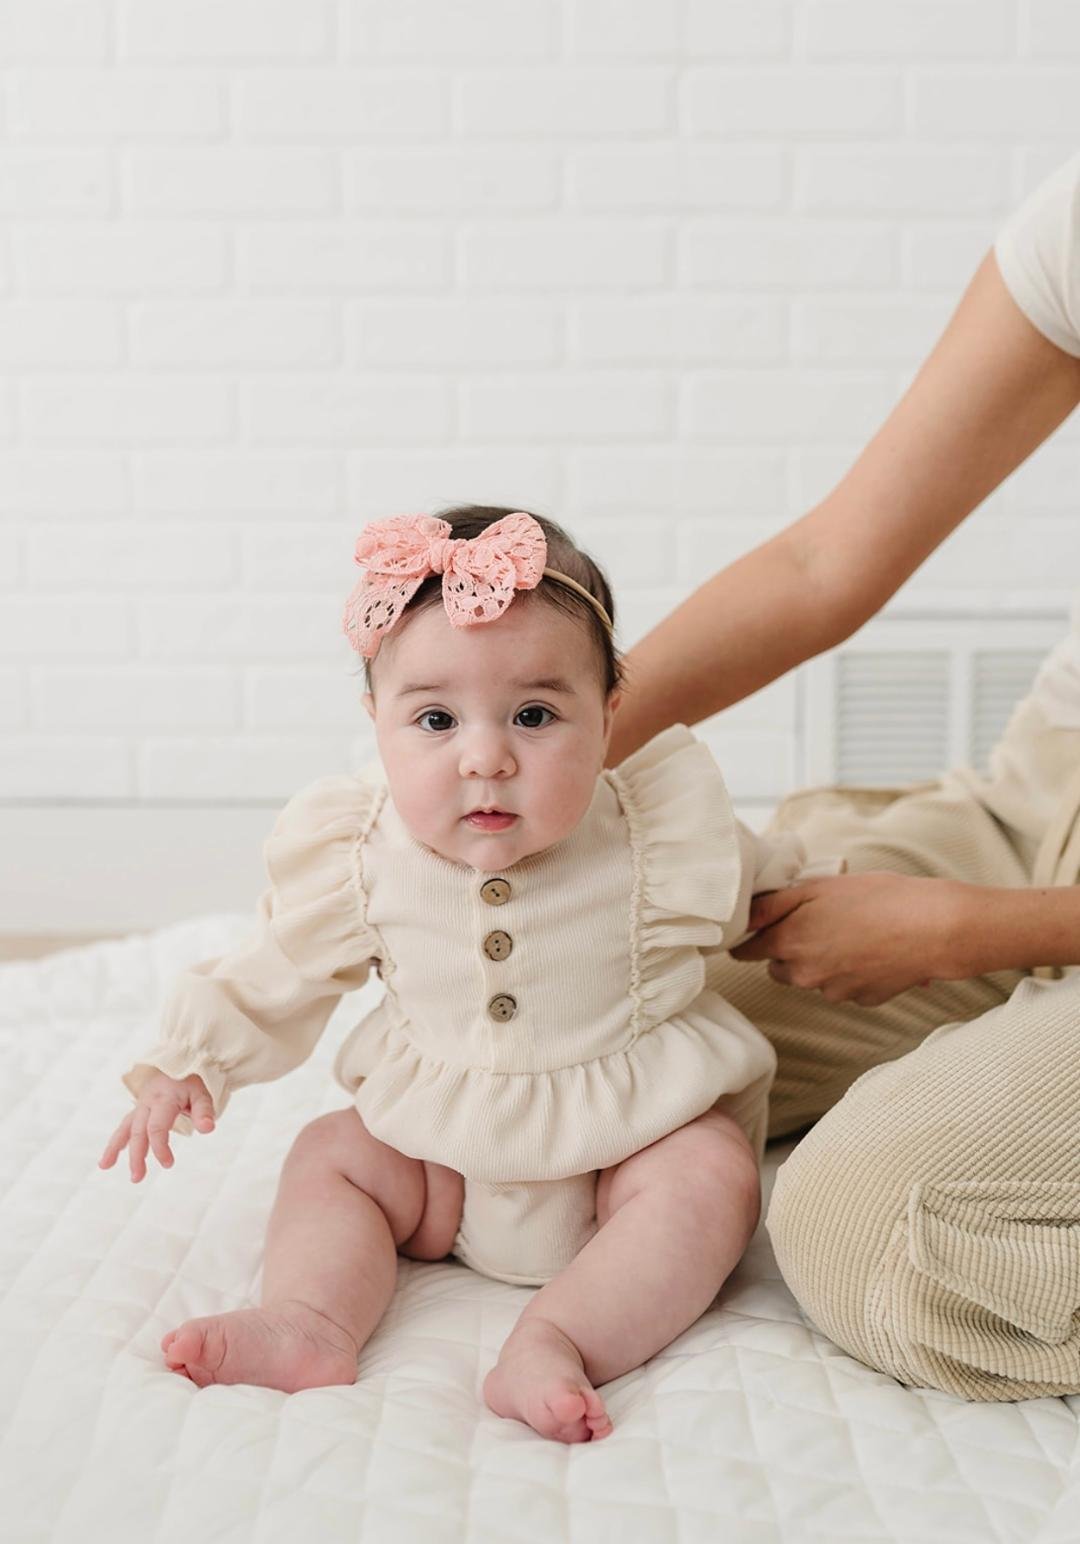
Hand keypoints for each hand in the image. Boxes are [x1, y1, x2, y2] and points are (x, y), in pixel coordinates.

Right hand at [98, 1071, 215, 1182]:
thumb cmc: (192, 1080)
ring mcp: (140, 1106)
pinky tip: (108, 1159)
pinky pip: (124, 1126)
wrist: (181, 1061)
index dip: (160, 1147)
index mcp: (164, 1099)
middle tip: (137, 1178)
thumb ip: (204, 1111)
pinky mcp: (138, 1109)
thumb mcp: (203, 1093)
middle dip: (136, 1156)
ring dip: (115, 1148)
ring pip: (125, 1127)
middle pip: (138, 1131)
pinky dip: (116, 1141)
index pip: (157, 1127)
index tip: (168, 1164)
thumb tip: (207, 1129)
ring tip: (104, 1166)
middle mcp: (148, 1102)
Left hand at [729, 871, 969, 1006]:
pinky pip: (844, 987)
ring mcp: (834, 992)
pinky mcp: (861, 1000)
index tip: (755, 930)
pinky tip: (872, 950)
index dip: (749, 938)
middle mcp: (806, 974)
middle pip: (779, 967)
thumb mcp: (819, 887)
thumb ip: (774, 903)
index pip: (746, 951)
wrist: (934, 928)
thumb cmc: (879, 898)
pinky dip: (851, 972)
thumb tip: (743, 917)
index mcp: (790, 942)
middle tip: (817, 922)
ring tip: (852, 933)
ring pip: (813, 977)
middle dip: (789, 948)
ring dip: (822, 960)